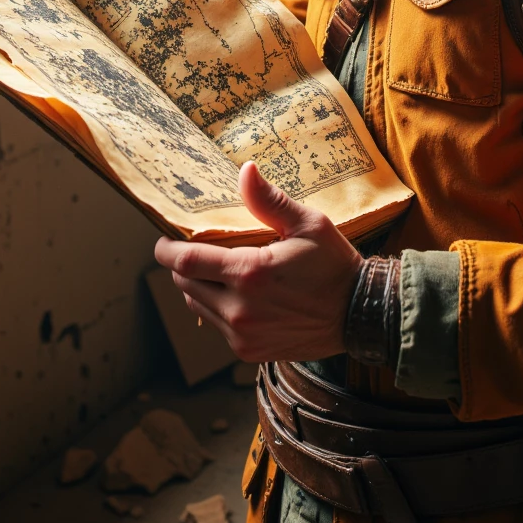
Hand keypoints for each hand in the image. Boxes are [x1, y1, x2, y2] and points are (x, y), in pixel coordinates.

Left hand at [153, 162, 362, 362]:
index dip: (166, 250)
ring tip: (218, 271)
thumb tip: (245, 171)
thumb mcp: (308, 224)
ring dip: (199, 287)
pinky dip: (217, 308)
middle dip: (184, 265)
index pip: (185, 262)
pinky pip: (217, 326)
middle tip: (197, 250)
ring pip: (197, 306)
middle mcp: (239, 309)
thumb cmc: (334, 265)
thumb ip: (269, 201)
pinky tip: (238, 295)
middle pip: (184, 284)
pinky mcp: (249, 351)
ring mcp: (243, 335)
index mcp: (249, 274)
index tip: (164, 240)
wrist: (359, 315)